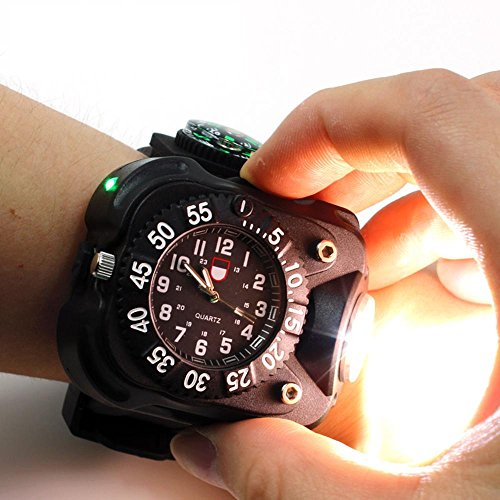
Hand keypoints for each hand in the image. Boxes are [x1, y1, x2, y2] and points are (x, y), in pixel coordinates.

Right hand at [170, 69, 499, 497]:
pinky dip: (444, 229)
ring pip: (483, 156)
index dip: (328, 124)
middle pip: (454, 118)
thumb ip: (303, 481)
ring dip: (397, 197)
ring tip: (351, 260)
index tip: (270, 173)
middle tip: (295, 209)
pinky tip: (418, 289)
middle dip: (351, 157)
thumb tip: (218, 451)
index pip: (429, 113)